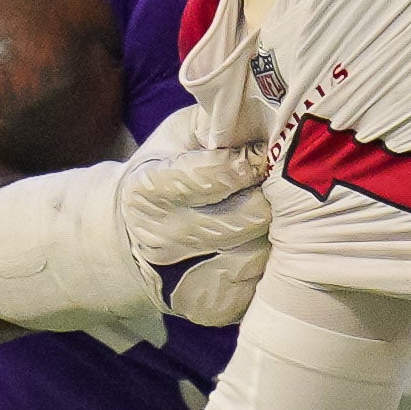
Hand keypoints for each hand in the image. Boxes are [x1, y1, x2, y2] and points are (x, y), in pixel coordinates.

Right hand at [0, 123, 272, 352]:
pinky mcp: (207, 307)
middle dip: (272, 196)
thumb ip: (213, 117)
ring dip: (277, 232)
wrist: (131, 237)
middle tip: (279, 185)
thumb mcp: (178, 136)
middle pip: (247, 217)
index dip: (249, 161)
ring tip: (276, 215)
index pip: (215, 175)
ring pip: (260, 253)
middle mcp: (160, 238)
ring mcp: (182, 280)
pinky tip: (265, 246)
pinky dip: (271, 265)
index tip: (261, 154)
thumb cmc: (167, 171)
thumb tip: (255, 102)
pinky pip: (260, 286)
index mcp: (148, 189)